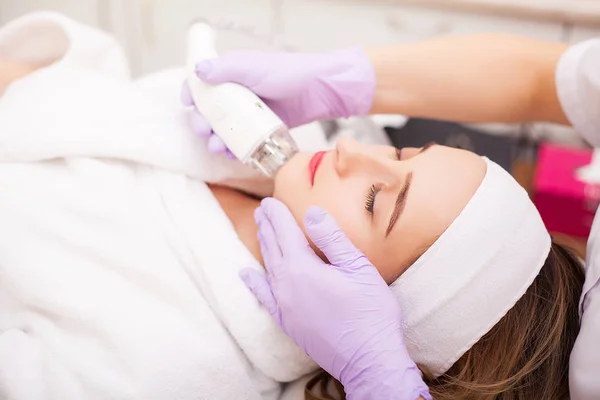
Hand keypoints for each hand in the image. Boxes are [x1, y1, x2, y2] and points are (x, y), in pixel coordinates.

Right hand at [181, 46, 374, 155]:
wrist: (320, 90)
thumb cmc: (289, 73)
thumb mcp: (254, 67)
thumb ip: (225, 69)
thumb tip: (197, 71)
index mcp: (231, 74)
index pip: (202, 83)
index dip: (191, 93)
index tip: (188, 104)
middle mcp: (237, 94)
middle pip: (209, 111)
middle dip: (201, 122)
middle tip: (204, 130)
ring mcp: (249, 113)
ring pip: (223, 130)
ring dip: (215, 140)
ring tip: (217, 147)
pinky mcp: (261, 129)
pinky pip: (241, 141)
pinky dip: (233, 149)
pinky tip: (231, 154)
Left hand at [240, 198, 430, 399]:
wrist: (369, 360)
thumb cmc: (370, 311)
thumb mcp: (358, 267)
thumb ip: (331, 238)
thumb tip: (311, 212)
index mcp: (303, 268)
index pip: (285, 233)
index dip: (277, 215)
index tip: (269, 201)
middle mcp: (286, 286)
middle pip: (273, 248)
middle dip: (267, 227)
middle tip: (261, 210)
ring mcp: (285, 306)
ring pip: (269, 269)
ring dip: (264, 247)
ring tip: (261, 231)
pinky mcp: (288, 323)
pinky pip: (265, 298)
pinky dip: (254, 284)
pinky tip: (245, 274)